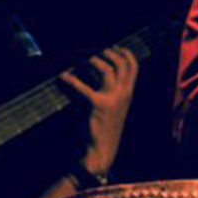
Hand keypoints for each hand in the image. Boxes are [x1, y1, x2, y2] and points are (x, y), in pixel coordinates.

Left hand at [58, 46, 138, 180]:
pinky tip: (63, 78)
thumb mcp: (113, 107)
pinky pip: (82, 87)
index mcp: (128, 93)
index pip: (134, 66)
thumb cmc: (104, 128)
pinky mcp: (97, 105)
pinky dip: (71, 80)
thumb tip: (94, 72)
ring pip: (106, 70)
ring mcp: (112, 99)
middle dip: (107, 53)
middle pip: (121, 63)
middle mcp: (124, 94)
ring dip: (92, 62)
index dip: (124, 52)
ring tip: (82, 63)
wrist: (101, 151)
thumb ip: (110, 91)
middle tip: (94, 54)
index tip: (112, 47)